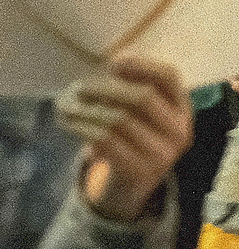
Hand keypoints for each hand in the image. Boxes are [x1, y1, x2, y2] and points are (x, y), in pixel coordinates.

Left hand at [63, 56, 192, 221]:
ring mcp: (163, 154)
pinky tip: (68, 122)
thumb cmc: (130, 137)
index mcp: (182, 109)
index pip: (169, 77)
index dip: (140, 65)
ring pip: (119, 118)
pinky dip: (81, 126)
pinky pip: (105, 140)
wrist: (131, 184)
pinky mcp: (141, 171)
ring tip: (66, 104)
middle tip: (78, 87)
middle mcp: (180, 131)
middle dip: (106, 87)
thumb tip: (113, 66)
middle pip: (142, 96)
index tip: (112, 64)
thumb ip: (129, 86)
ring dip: (87, 107)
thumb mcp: (137, 111)